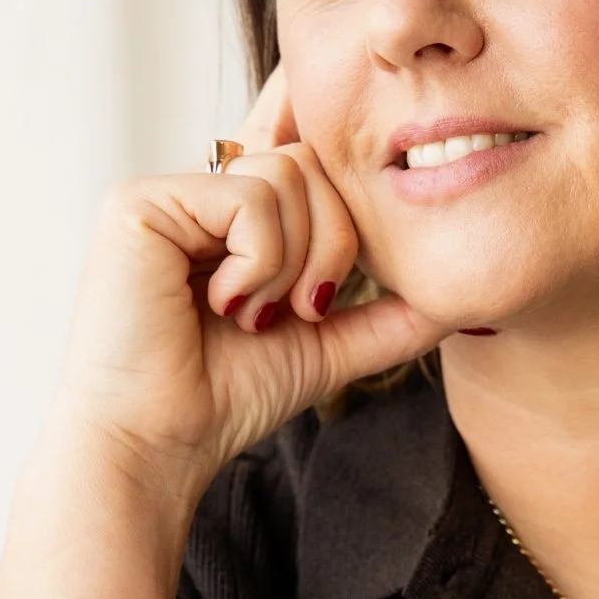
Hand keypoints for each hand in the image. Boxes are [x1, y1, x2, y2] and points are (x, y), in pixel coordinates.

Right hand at [50, 65, 440, 505]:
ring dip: (292, 265)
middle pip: (313, 163)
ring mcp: (170, 193)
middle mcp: (203, 195)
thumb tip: (457, 297)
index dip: (334, 155)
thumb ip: (388, 317)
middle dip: (332, 246)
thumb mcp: (328, 348)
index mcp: (239, 219)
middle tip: (300, 311)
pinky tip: (222, 304)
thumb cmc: (224, 399)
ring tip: (250, 316)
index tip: (351, 182)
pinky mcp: (142, 202)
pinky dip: (259, 264)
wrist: (159, 445)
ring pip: (288, 177)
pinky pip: (248, 199)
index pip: (304, 153)